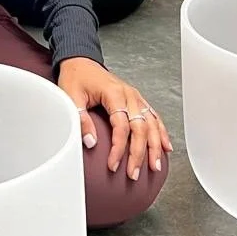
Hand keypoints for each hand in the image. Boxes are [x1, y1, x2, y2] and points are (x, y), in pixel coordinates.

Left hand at [57, 58, 171, 178]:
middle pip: (140, 128)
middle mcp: (129, 95)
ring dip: (155, 146)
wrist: (81, 62)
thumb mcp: (71, 97)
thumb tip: (90, 142)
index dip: (118, 149)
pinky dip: (161, 133)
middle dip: (139, 153)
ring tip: (155, 166)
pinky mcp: (137, 100)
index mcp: (114, 94)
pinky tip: (165, 147)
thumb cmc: (76, 78)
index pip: (121, 127)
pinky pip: (154, 117)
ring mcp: (136, 97)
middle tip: (134, 173)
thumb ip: (81, 119)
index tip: (113, 165)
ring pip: (152, 124)